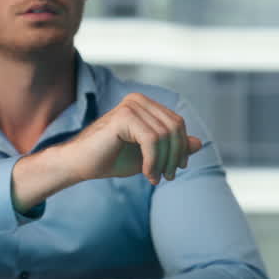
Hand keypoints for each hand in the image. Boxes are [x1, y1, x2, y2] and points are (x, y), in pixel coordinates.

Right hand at [63, 92, 202, 184]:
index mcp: (145, 104)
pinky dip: (153, 161)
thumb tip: (199, 143)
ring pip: (165, 135)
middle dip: (175, 156)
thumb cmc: (111, 158)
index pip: (177, 123)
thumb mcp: (150, 155)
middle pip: (175, 127)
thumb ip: (173, 147)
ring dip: (163, 162)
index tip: (175, 170)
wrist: (80, 164)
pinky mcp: (124, 116)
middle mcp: (138, 100)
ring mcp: (131, 105)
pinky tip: (147, 174)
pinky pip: (152, 140)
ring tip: (155, 178)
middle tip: (167, 177)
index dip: (181, 148)